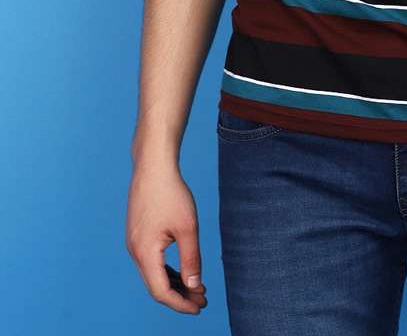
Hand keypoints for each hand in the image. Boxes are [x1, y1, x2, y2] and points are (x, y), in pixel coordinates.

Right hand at [125, 161, 207, 313]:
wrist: (153, 167)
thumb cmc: (170, 193)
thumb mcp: (187, 227)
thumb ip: (191, 259)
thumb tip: (194, 286)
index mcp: (145, 253)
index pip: (161, 291)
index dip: (180, 303)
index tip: (199, 307)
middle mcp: (135, 252)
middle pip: (156, 285)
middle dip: (179, 296)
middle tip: (202, 300)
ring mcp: (134, 243)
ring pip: (153, 274)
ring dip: (174, 283)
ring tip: (197, 288)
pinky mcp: (138, 235)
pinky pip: (151, 262)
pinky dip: (167, 270)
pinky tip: (183, 271)